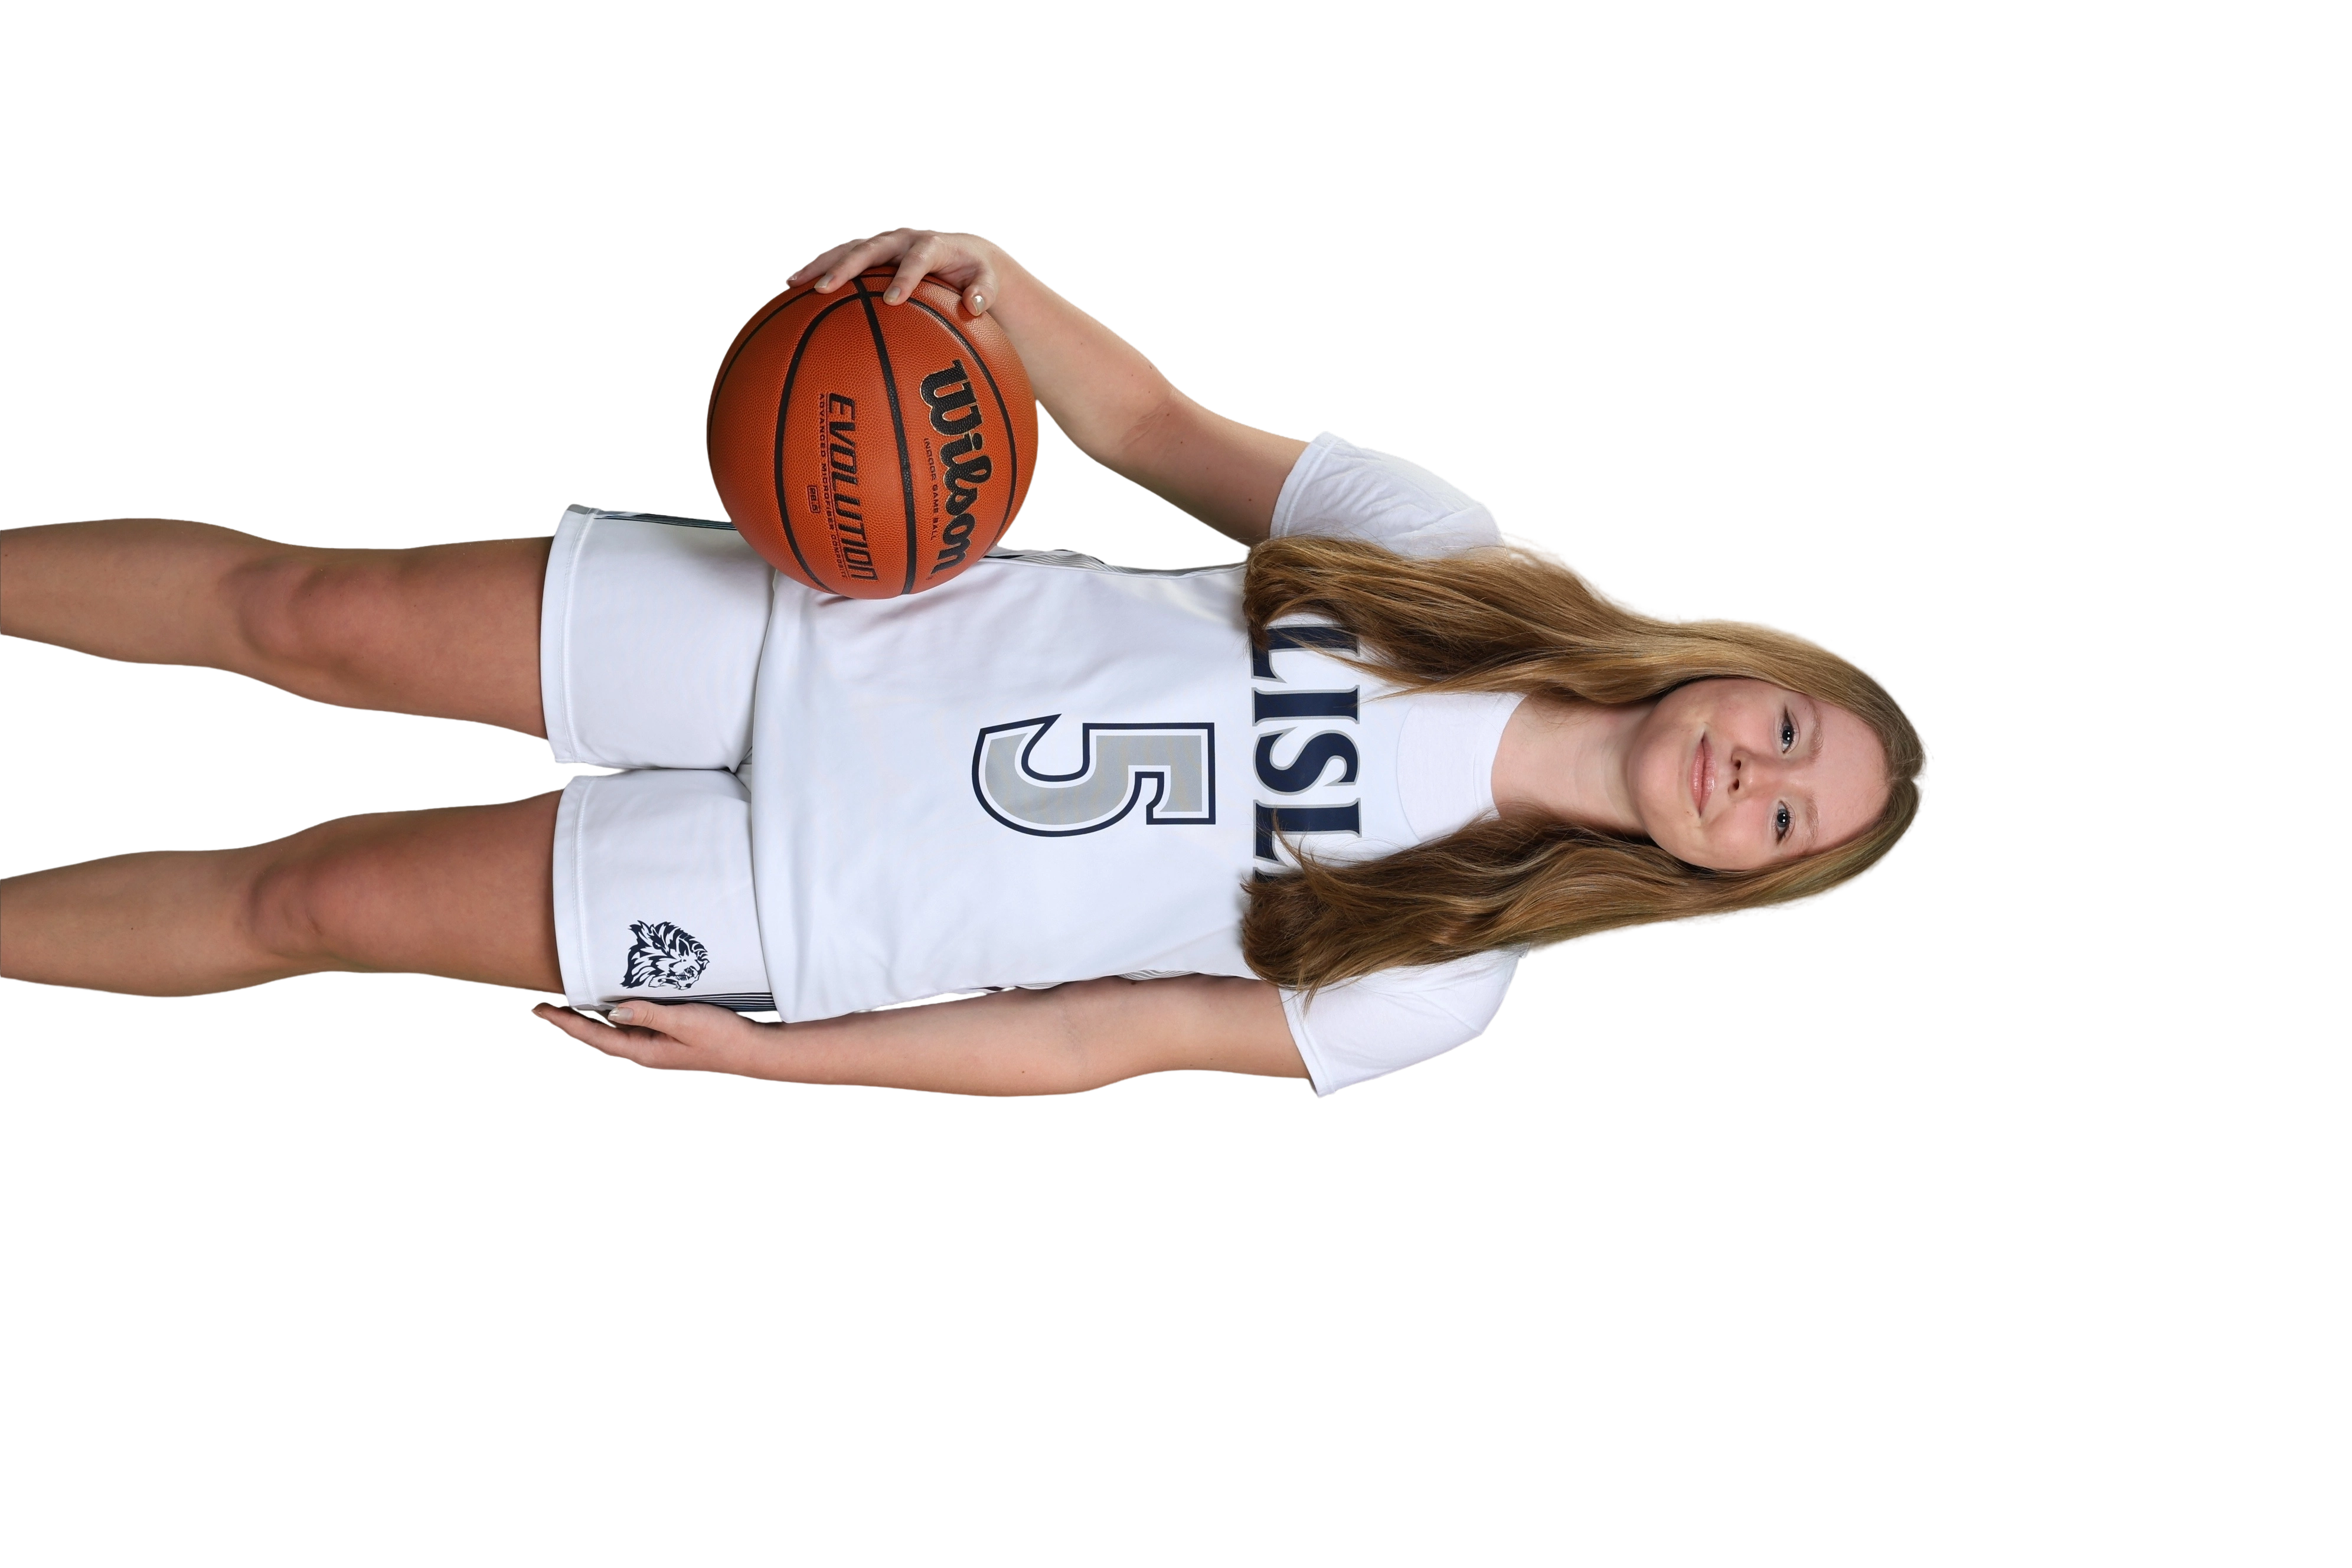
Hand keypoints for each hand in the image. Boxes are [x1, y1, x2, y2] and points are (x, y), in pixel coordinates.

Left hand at [531, 999, 791, 1082]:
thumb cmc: (722, 1035)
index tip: (542, 1010)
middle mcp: (644, 1053)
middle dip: (568, 1024)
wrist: (749, 1050)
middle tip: (541, 1009)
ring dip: (585, 1023)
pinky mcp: (664, 1042)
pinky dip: (607, 1022)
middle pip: (596, 1039)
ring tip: (564, 1012)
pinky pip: (626, 1032)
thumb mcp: (686, 1021)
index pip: (595, 1036)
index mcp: (644, 1051)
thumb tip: (614, 1013)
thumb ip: (650, 1015)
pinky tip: (605, 1014)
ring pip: (609, 1036)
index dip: (566, 1022)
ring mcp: (654, 1049)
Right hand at [787, 227, 1007, 316]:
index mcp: (930, 245)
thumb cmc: (973, 273)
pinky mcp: (869, 251)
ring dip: (820, 265)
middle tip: (824, 289)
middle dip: (846, 268)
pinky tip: (792, 288)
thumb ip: (983, 292)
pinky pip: (840, 257)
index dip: (905, 277)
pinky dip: (818, 269)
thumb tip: (976, 306)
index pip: (916, 259)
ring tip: (793, 284)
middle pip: (870, 249)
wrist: (961, 252)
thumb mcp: (985, 282)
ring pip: (847, 249)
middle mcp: (901, 239)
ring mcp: (882, 243)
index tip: (892, 301)